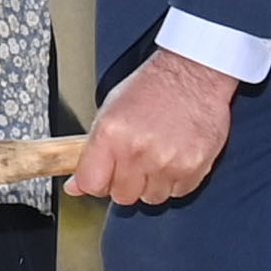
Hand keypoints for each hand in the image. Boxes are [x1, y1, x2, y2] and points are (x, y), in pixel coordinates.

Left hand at [72, 47, 238, 205]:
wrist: (194, 73)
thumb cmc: (152, 87)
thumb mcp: (110, 112)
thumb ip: (92, 152)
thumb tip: (75, 185)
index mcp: (111, 134)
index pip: (92, 184)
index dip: (96, 183)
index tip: (102, 177)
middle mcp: (138, 150)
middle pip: (122, 196)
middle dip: (125, 182)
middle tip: (134, 160)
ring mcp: (168, 161)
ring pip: (151, 197)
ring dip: (152, 182)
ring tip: (158, 154)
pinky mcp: (194, 166)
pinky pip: (179, 192)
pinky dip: (177, 179)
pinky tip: (176, 155)